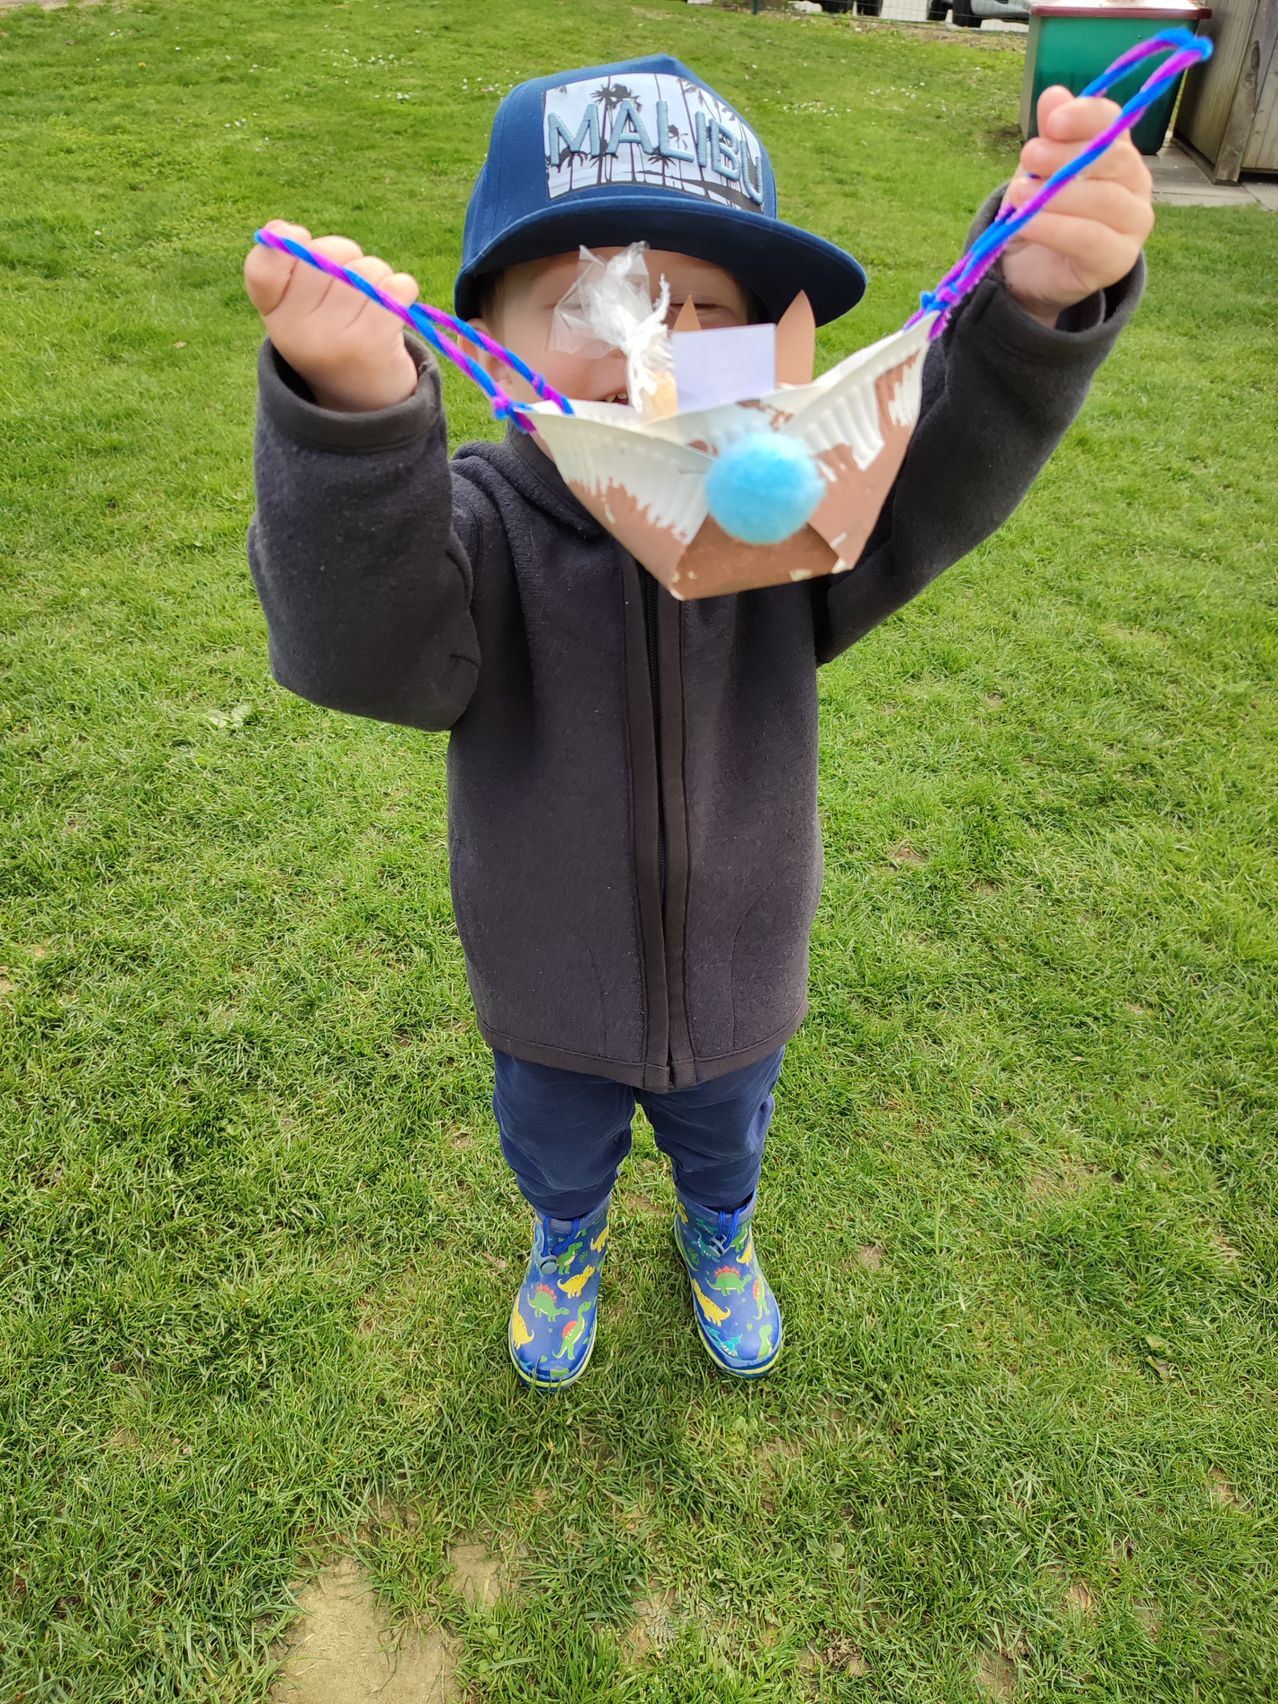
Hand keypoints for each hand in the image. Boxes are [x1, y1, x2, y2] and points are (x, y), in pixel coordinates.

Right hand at [243, 220, 419, 411]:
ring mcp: (336, 339)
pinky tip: (392, 312)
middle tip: (349, 288)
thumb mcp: (298, 312)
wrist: (362, 404)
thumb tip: (282, 229)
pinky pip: (397, 287)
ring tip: (372, 305)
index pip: (262, 267)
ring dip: (378, 278)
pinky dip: (402, 291)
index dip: (284, 242)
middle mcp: (299, 331)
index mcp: (275, 317)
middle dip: (346, 258)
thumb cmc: (330, 340)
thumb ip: (290, 270)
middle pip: (327, 254)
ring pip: (367, 270)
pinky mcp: (374, 344)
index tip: (299, 239)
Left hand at [998, 88, 1153, 327]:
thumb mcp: (1038, 170)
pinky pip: (1089, 239)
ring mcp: (1134, 223)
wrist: (1033, 270)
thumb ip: (1050, 136)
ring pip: (1104, 200)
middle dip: (1067, 155)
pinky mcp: (1119, 260)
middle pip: (1113, 158)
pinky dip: (1054, 228)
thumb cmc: (1043, 211)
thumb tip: (1053, 95)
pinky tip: (1025, 223)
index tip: (1051, 120)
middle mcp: (1136, 183)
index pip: (1113, 121)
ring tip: (1018, 195)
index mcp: (1119, 151)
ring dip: (1057, 195)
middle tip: (1029, 156)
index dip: (1085, 115)